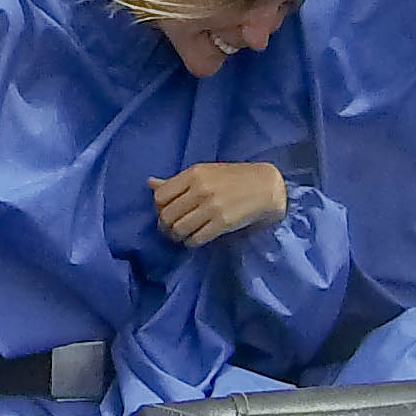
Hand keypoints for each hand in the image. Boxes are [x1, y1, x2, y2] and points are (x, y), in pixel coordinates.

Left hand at [151, 161, 288, 244]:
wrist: (266, 186)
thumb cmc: (232, 178)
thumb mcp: (204, 173)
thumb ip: (176, 182)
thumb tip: (150, 184)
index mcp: (193, 174)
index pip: (160, 196)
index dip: (159, 207)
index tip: (166, 211)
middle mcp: (200, 190)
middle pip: (167, 215)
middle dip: (165, 225)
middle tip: (171, 228)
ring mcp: (211, 207)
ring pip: (179, 229)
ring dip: (177, 236)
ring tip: (182, 235)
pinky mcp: (222, 223)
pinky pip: (195, 239)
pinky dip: (191, 242)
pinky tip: (195, 239)